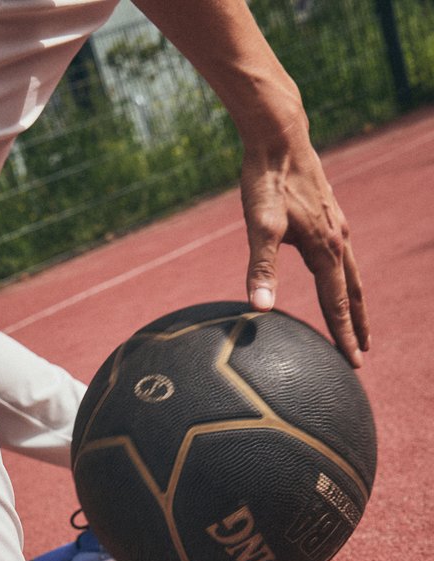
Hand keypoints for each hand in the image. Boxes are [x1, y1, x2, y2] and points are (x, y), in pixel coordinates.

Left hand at [240, 118, 369, 367]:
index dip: (343, 336)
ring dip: (356, 303)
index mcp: (325, 250)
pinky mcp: (328, 216)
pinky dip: (348, 278)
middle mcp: (338, 240)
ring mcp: (336, 227)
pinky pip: (344, 257)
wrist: (279, 137)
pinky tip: (340, 279)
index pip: (336, 304)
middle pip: (353, 294)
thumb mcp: (259, 227)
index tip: (352, 363)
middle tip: (361, 354)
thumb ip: (260, 268)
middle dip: (356, 326)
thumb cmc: (267, 181)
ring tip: (357, 324)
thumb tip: (259, 308)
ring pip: (352, 275)